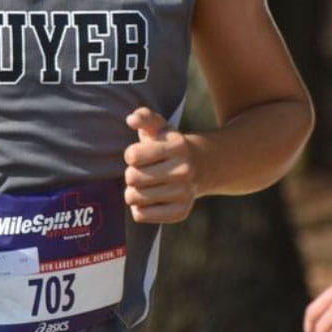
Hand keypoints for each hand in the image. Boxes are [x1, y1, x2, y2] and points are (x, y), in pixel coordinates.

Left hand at [123, 107, 198, 223]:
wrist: (200, 167)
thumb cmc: (169, 145)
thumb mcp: (159, 126)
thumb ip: (144, 116)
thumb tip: (131, 119)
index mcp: (178, 147)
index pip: (133, 156)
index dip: (131, 155)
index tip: (140, 155)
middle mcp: (184, 171)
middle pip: (132, 178)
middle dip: (131, 174)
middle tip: (142, 171)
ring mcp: (184, 193)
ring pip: (135, 198)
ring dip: (133, 192)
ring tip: (145, 185)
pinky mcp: (180, 212)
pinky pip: (141, 215)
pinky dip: (139, 208)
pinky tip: (150, 199)